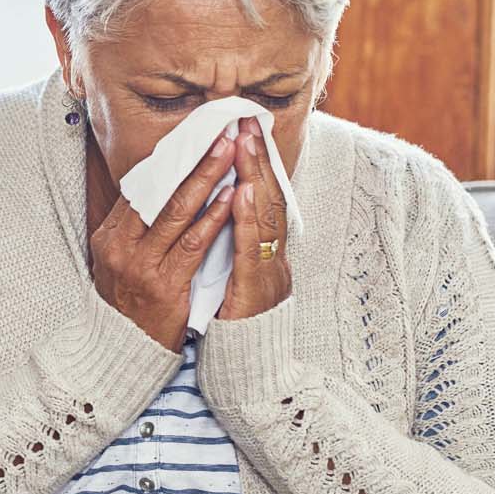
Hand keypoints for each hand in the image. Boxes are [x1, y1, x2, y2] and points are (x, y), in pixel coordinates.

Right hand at [90, 130, 237, 351]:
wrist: (122, 351)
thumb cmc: (128, 302)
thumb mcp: (118, 261)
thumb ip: (134, 228)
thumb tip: (157, 189)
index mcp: (109, 236)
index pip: (141, 187)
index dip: (170, 159)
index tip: (195, 135)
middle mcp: (120, 247)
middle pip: (160, 192)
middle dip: (193, 159)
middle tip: (218, 132)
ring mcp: (141, 266)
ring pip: (178, 212)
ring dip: (208, 178)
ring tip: (230, 153)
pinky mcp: (165, 285)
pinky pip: (194, 244)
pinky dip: (214, 218)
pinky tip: (232, 198)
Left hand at [216, 117, 292, 320]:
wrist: (253, 371)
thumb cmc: (239, 327)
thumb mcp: (235, 281)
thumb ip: (233, 249)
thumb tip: (220, 214)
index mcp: (267, 254)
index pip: (264, 200)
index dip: (256, 164)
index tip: (245, 130)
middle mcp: (274, 258)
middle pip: (270, 199)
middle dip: (257, 158)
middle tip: (246, 121)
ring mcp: (271, 273)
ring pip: (267, 217)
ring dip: (257, 177)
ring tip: (246, 144)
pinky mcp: (260, 290)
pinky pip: (254, 249)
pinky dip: (251, 219)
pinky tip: (245, 193)